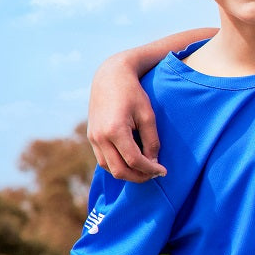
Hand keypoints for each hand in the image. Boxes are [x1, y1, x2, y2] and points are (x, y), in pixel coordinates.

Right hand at [88, 55, 165, 181]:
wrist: (110, 77)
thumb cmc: (133, 94)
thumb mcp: (148, 115)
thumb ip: (151, 141)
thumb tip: (154, 162)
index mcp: (115, 130)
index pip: (134, 160)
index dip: (150, 169)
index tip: (163, 171)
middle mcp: (100, 137)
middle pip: (119, 170)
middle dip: (139, 177)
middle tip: (155, 174)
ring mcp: (93, 138)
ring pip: (108, 168)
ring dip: (127, 173)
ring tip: (145, 169)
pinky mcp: (91, 137)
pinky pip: (103, 159)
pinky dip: (117, 165)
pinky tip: (132, 161)